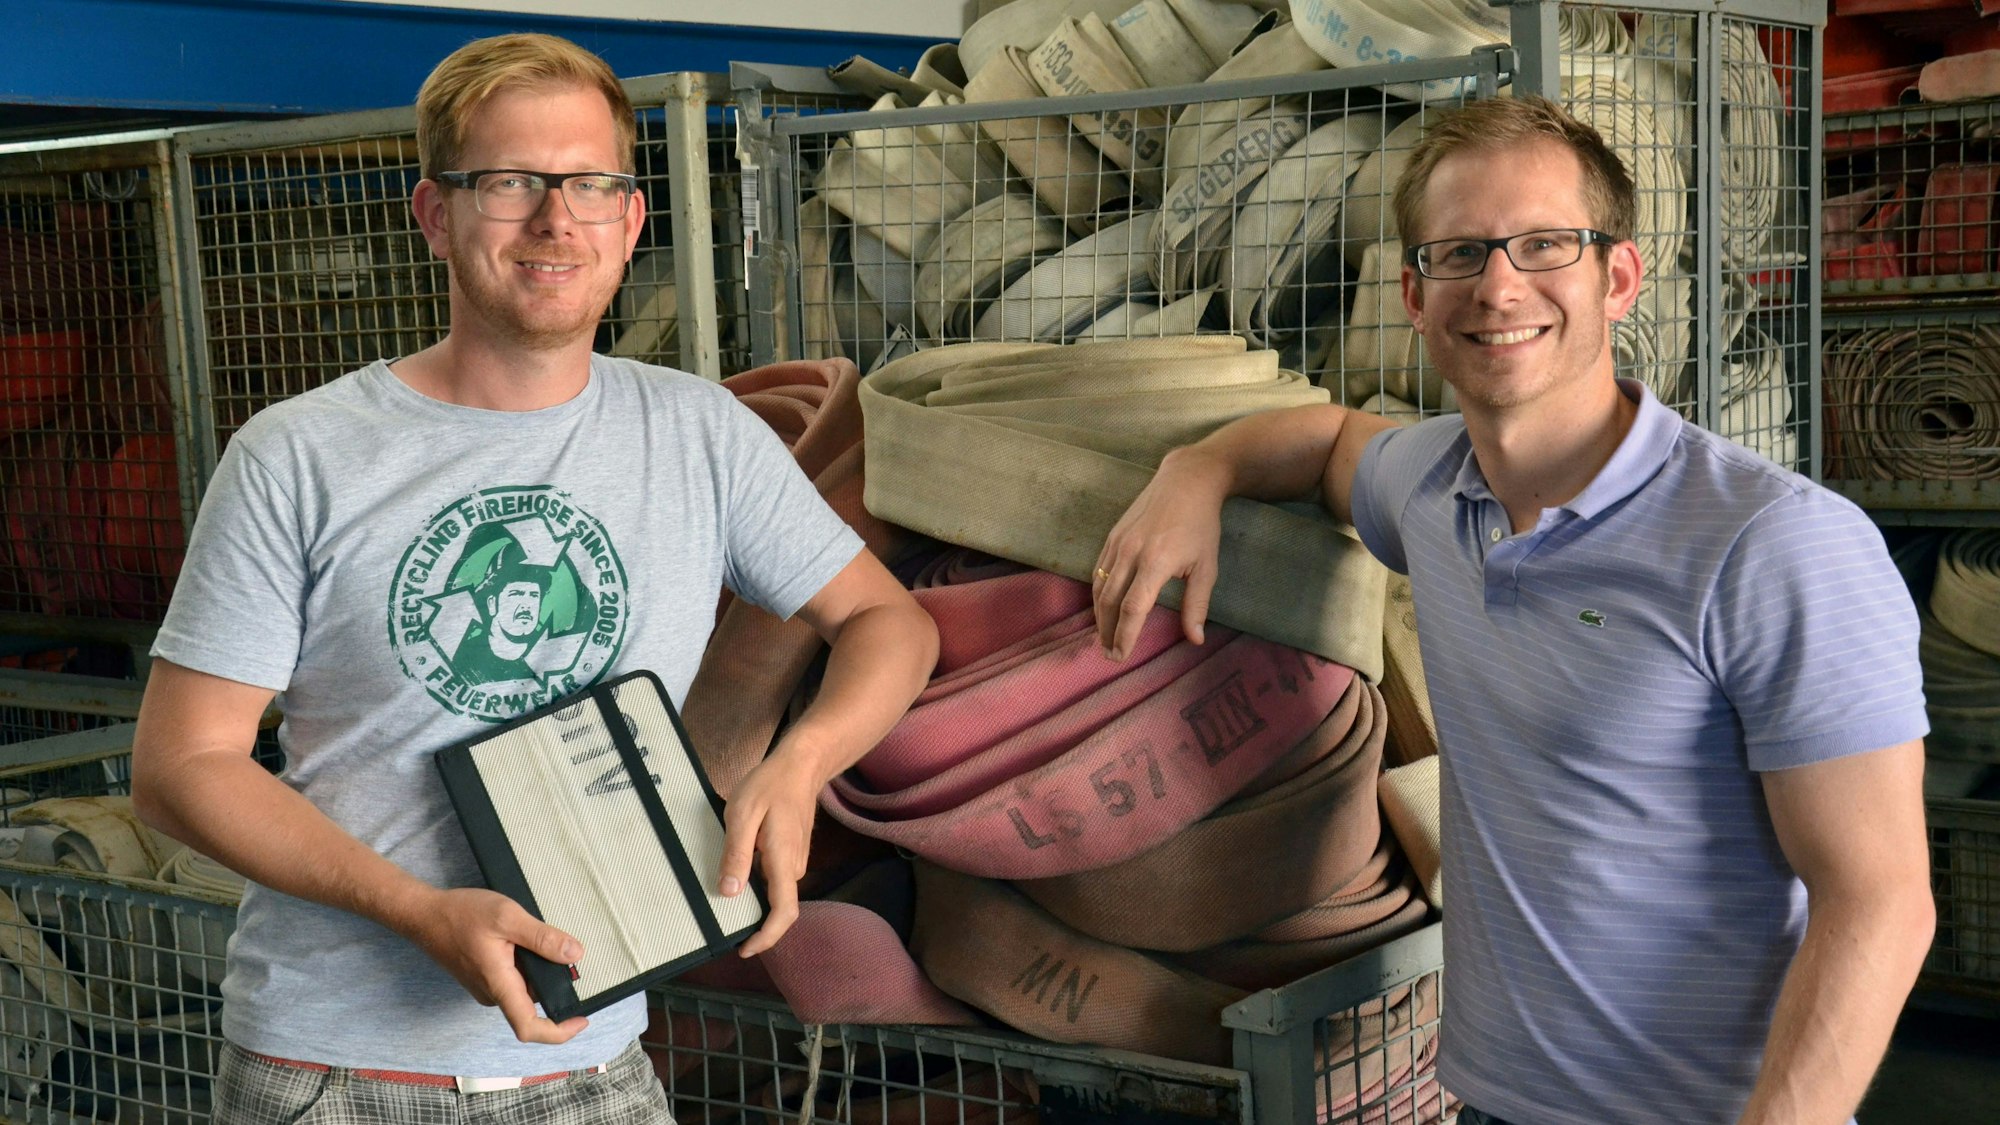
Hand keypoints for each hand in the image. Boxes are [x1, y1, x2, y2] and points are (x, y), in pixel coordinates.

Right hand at [400, 887, 588, 1044]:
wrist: (424, 914)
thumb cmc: (459, 914)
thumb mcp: (507, 917)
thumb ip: (542, 937)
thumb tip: (574, 954)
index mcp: (499, 985)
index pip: (529, 1027)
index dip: (559, 1031)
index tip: (581, 1019)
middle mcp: (493, 993)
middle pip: (534, 1002)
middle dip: (553, 981)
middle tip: (561, 947)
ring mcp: (487, 986)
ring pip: (525, 987)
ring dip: (539, 969)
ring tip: (536, 936)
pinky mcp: (484, 977)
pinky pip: (514, 978)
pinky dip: (526, 963)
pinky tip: (520, 937)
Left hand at [716, 746, 823, 957]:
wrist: (801, 766)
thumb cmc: (770, 784)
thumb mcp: (742, 814)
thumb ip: (736, 854)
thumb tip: (729, 892)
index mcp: (783, 860)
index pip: (784, 912)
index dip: (767, 937)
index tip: (746, 948)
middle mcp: (794, 866)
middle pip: (778, 908)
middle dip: (754, 922)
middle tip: (724, 924)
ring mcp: (796, 860)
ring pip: (775, 893)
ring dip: (754, 900)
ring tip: (726, 890)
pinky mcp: (791, 854)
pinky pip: (775, 879)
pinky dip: (757, 883)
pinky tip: (739, 870)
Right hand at [1094, 449, 1228, 660]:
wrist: (1186, 481)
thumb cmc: (1201, 525)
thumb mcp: (1207, 567)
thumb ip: (1197, 605)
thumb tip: (1195, 640)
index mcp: (1156, 562)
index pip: (1133, 608)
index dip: (1125, 635)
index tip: (1122, 656)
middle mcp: (1131, 553)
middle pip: (1109, 602)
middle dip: (1107, 632)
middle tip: (1110, 654)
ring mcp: (1118, 542)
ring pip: (1099, 587)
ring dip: (1099, 616)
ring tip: (1104, 637)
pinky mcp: (1112, 535)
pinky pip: (1098, 571)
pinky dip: (1097, 593)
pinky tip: (1102, 608)